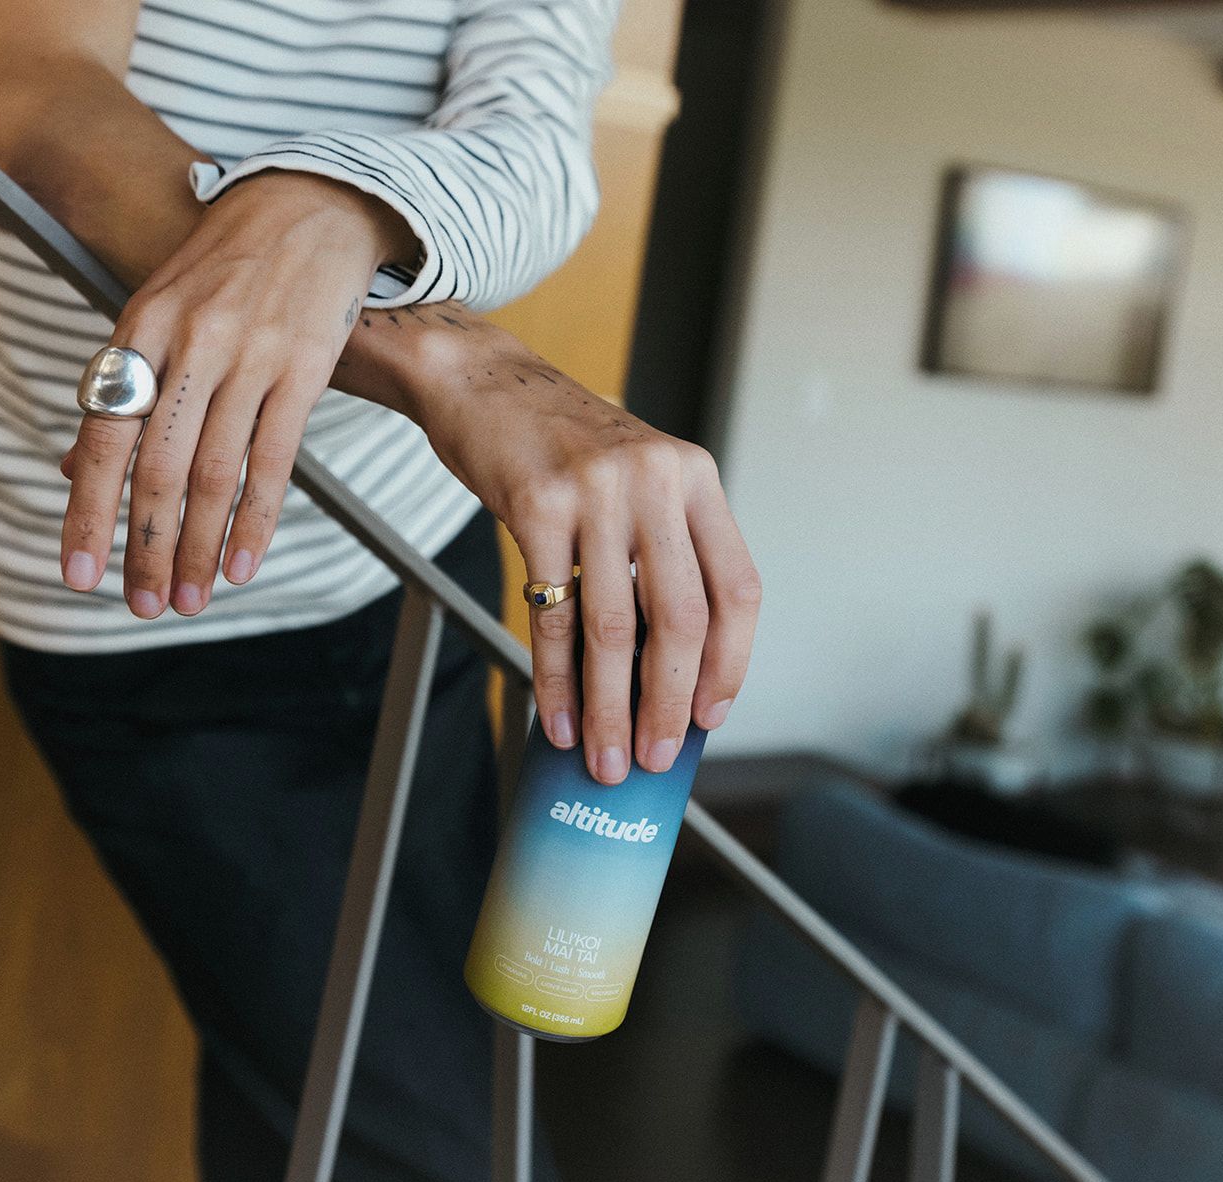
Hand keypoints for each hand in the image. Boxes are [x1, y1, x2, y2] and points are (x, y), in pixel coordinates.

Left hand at [59, 171, 415, 616]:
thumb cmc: (224, 270)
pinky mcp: (303, 368)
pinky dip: (256, 521)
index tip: (79, 576)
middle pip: (158, 469)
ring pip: (215, 474)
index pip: (103, 438)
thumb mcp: (155, 313)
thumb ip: (120, 388)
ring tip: (191, 598)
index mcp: (140, 330)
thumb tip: (70, 470)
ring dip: (200, 548)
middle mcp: (190, 344)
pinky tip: (243, 563)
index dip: (87, 512)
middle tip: (143, 606)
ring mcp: (250, 356)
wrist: (309, 208)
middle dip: (147, 548)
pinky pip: (275, 461)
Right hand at [391, 314, 761, 785]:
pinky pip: (553, 614)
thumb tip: (663, 676)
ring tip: (607, 757)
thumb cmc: (560, 448)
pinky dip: (556, 680)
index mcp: (695, 478)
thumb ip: (659, 555)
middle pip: (683, 619)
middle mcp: (657, 480)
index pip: (738, 587)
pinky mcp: (537, 503)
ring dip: (612, 709)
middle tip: (657, 757)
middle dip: (670, 704)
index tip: (711, 715)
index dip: (731, 663)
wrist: (484, 384)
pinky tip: (556, 716)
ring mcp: (597, 489)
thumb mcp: (634, 481)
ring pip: (615, 627)